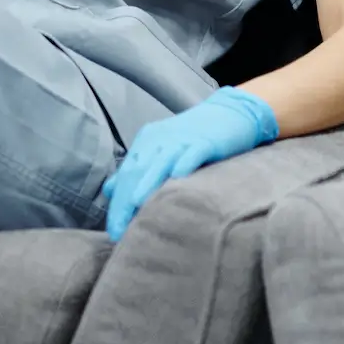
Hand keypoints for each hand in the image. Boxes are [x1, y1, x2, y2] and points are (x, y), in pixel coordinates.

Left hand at [101, 87, 278, 240]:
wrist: (232, 111)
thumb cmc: (196, 137)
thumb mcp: (162, 149)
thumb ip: (137, 169)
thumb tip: (110, 190)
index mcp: (146, 142)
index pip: (125, 176)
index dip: (117, 204)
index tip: (114, 232)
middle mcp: (160, 140)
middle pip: (136, 171)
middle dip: (125, 202)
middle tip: (120, 231)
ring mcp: (182, 139)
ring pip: (160, 162)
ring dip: (146, 183)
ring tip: (134, 204)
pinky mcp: (206, 141)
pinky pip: (192, 153)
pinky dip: (183, 164)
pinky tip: (177, 178)